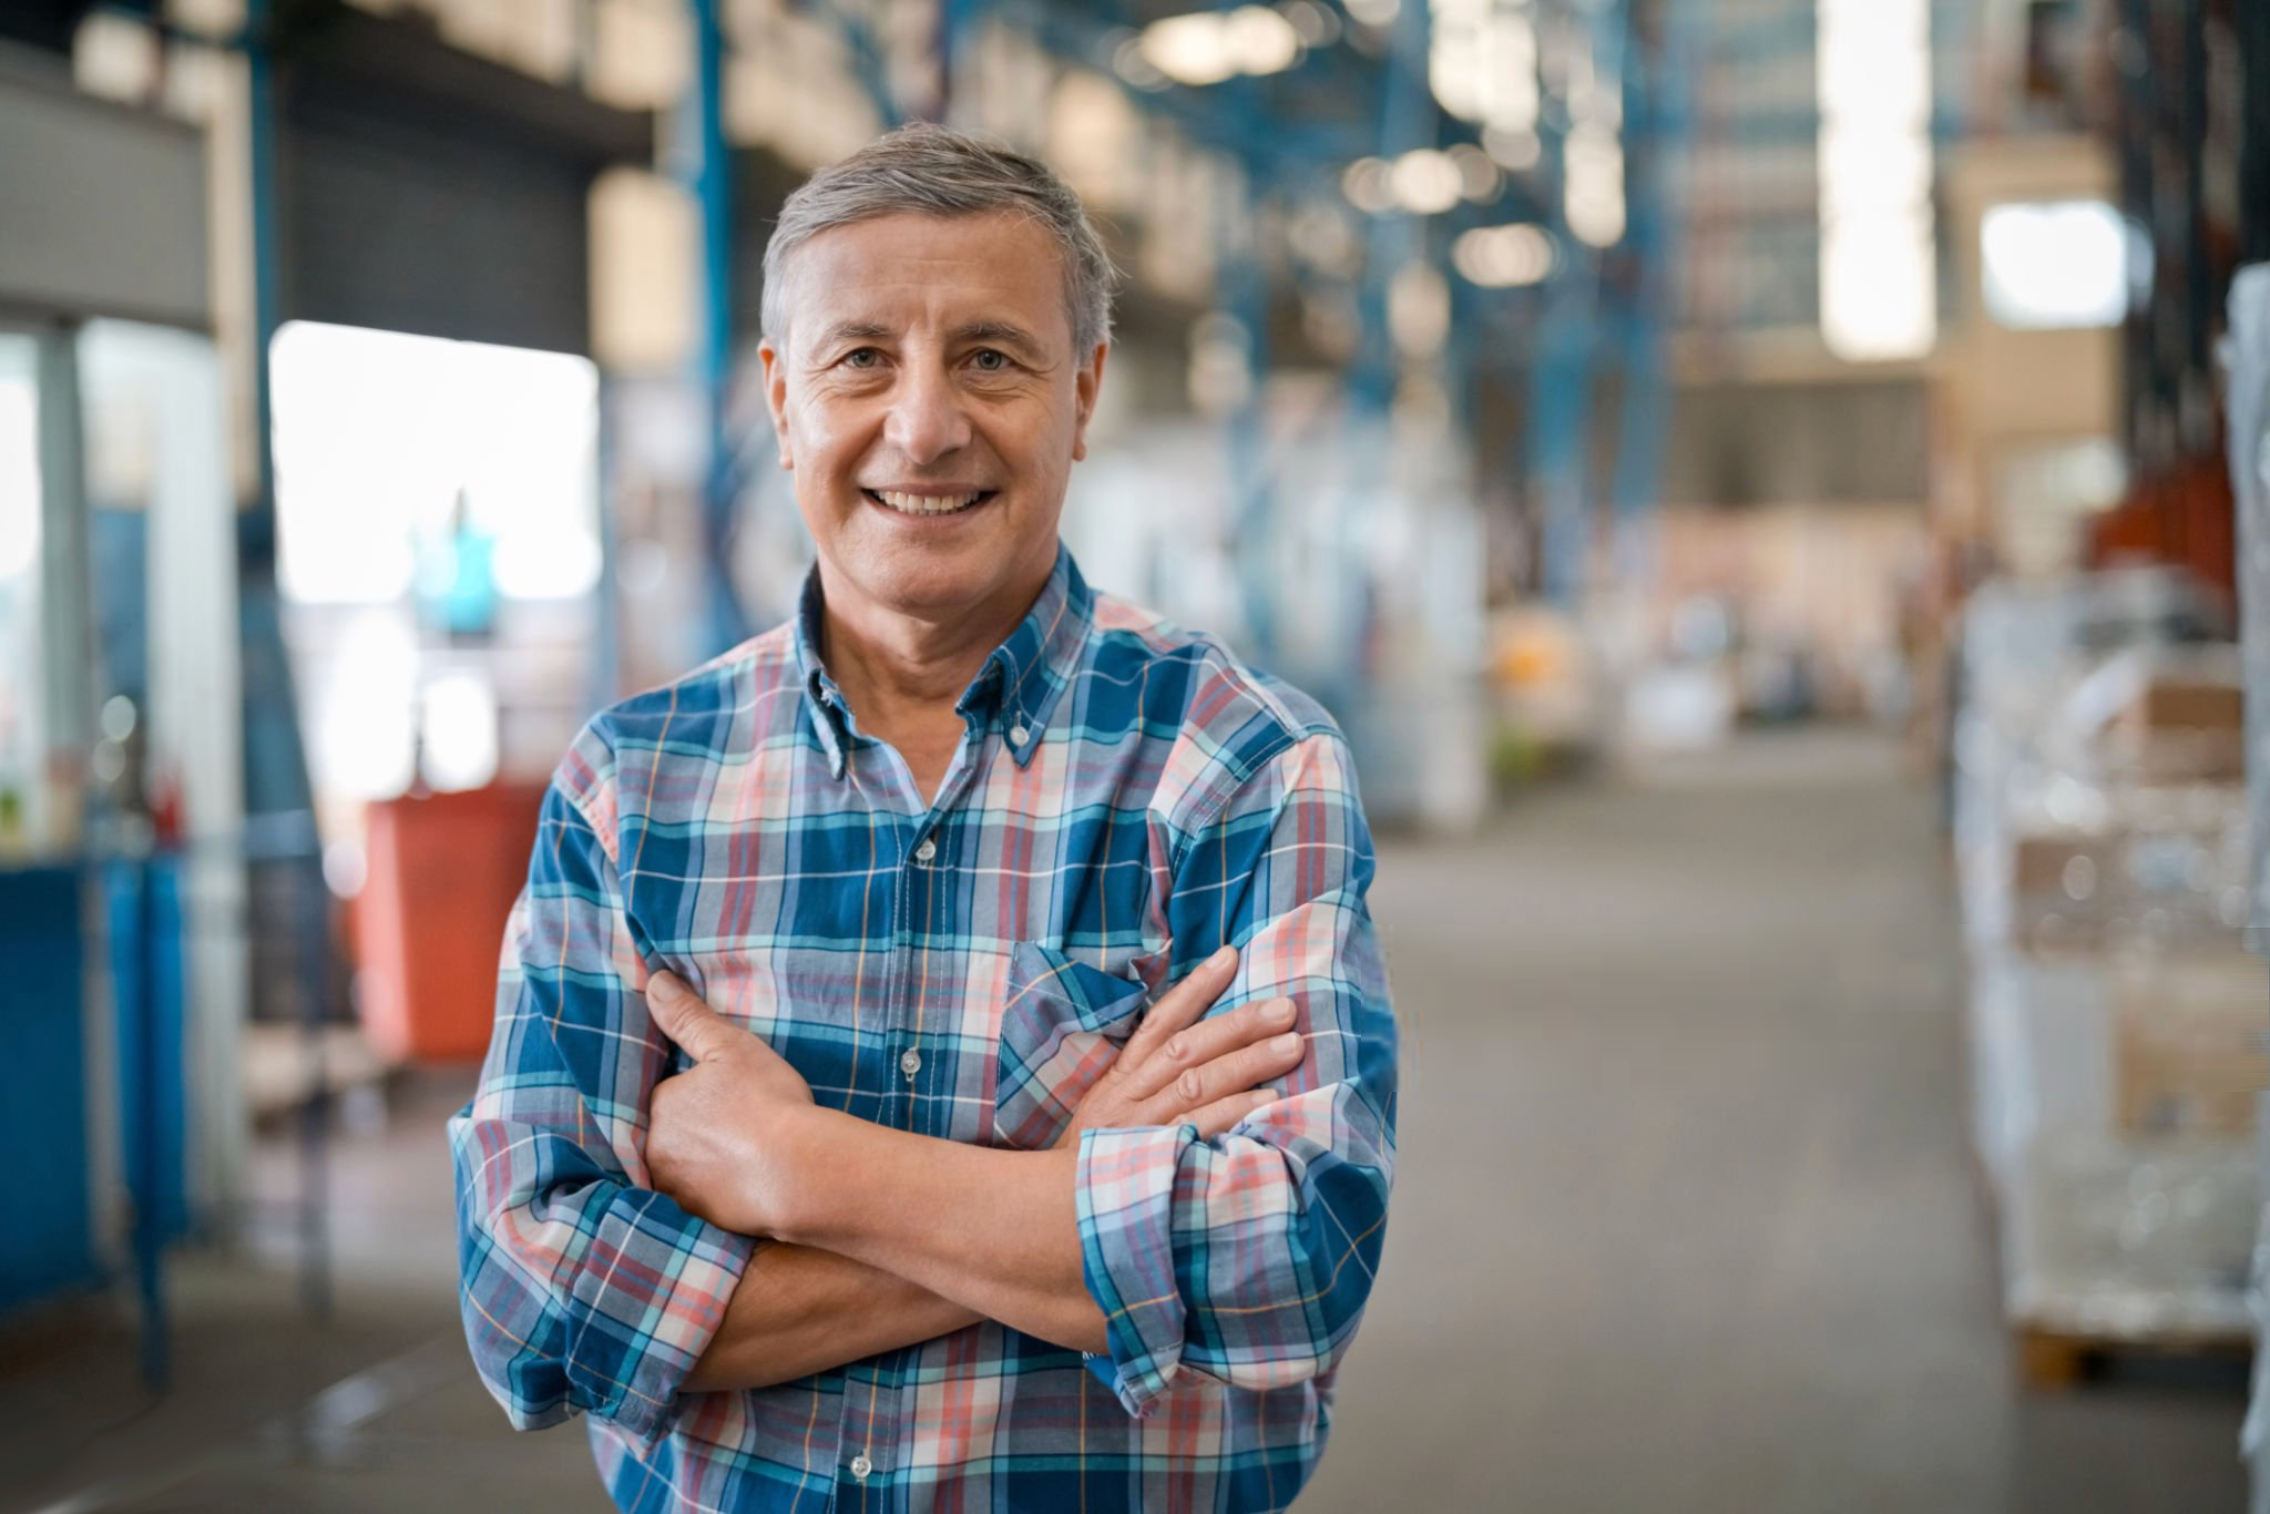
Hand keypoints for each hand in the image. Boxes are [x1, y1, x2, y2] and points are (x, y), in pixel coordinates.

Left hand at [644, 970, 814, 1236]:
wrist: (801, 1174)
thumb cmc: (767, 1103)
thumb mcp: (730, 1047)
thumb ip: (688, 1017)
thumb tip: (653, 981)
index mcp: (660, 1107)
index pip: (667, 1095)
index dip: (695, 1093)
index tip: (724, 1095)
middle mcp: (656, 1152)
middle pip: (670, 1135)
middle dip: (694, 1132)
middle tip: (736, 1128)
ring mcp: (677, 1192)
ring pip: (684, 1170)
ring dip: (703, 1165)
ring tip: (742, 1159)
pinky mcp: (701, 1222)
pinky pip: (703, 1201)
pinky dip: (718, 1194)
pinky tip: (745, 1186)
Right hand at [1053, 946, 1303, 1148]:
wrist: (1055, 1215)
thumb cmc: (1091, 1165)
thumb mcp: (1106, 1115)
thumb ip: (1144, 1086)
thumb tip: (1197, 1051)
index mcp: (1120, 1079)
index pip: (1159, 1022)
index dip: (1195, 988)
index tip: (1230, 956)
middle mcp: (1129, 1096)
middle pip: (1187, 1048)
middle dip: (1238, 1024)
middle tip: (1285, 1008)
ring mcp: (1140, 1128)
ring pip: (1196, 1083)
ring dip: (1246, 1062)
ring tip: (1291, 1047)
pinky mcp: (1152, 1160)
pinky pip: (1197, 1130)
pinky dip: (1233, 1114)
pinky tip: (1268, 1103)